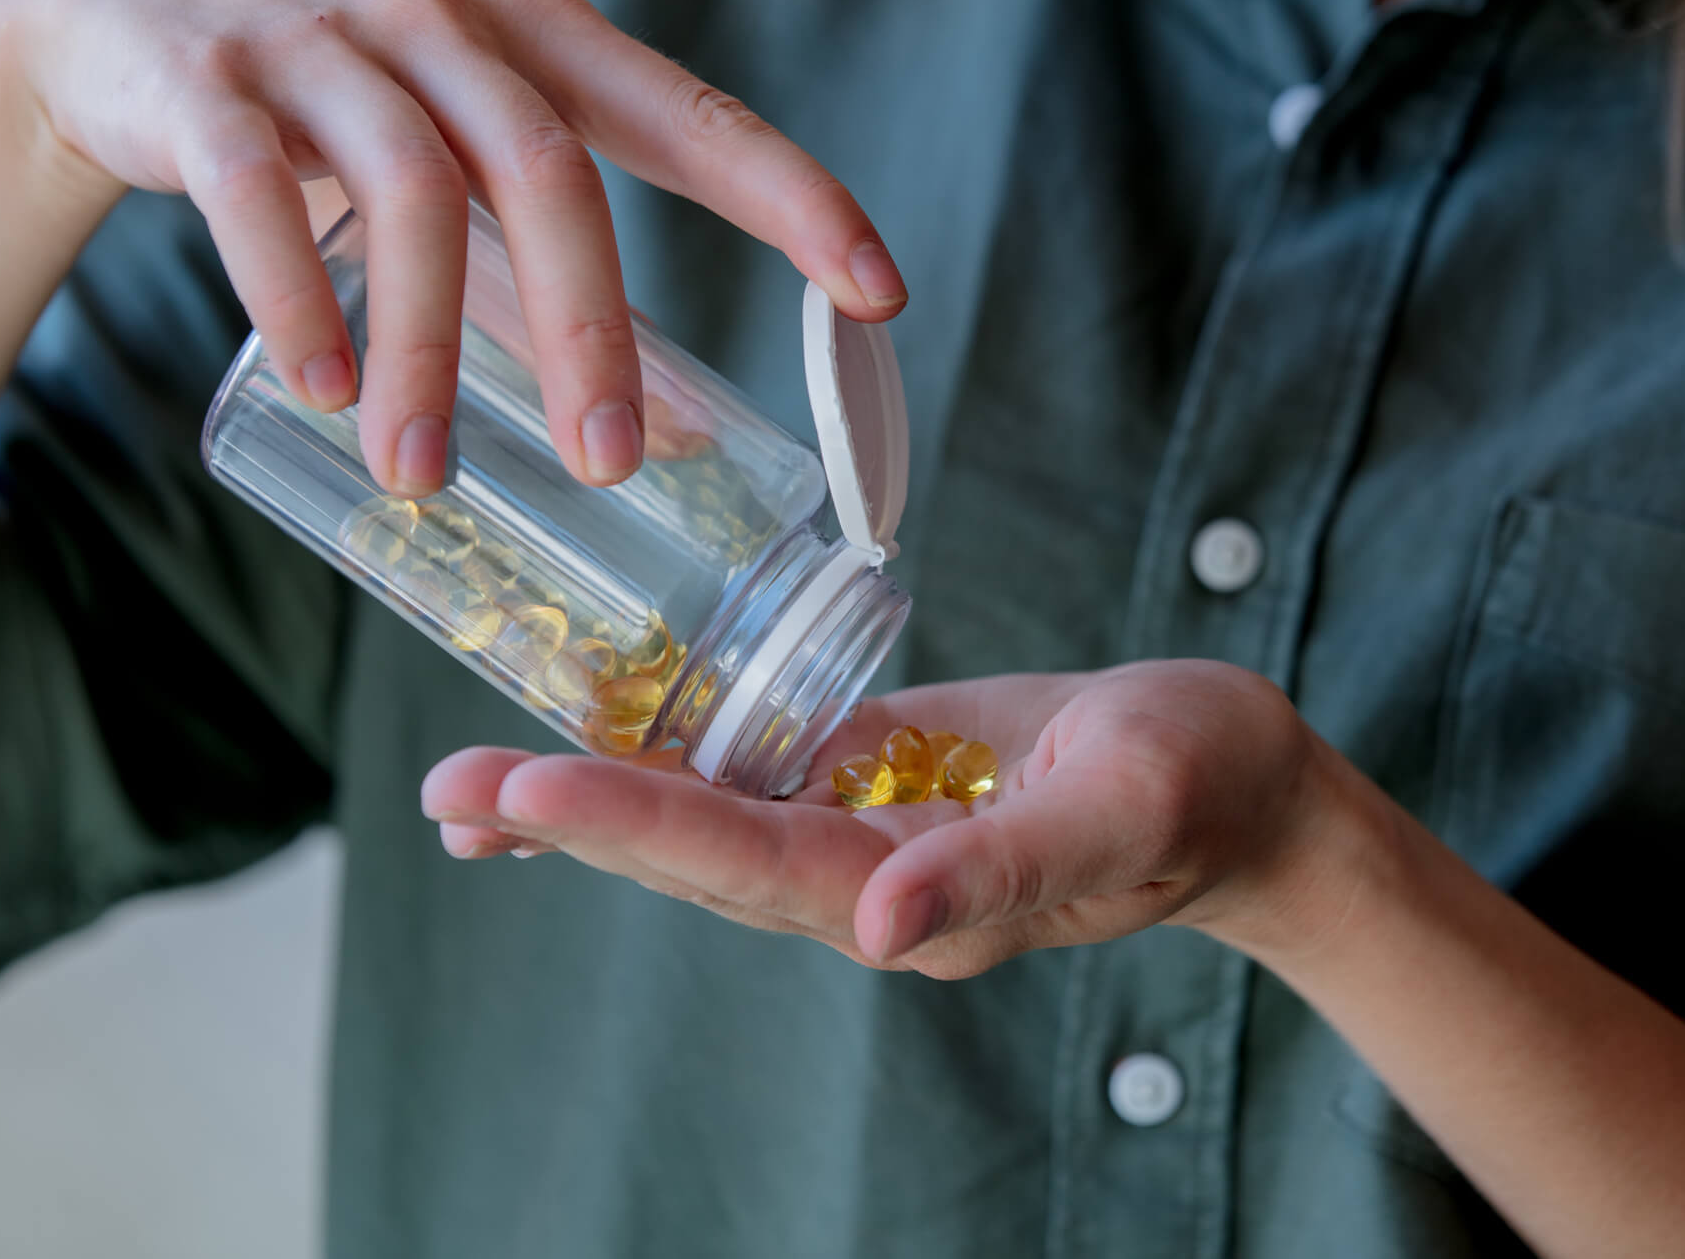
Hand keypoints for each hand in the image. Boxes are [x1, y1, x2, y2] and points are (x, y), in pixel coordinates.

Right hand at [0, 0, 906, 492]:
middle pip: (553, 172)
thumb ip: (550, 270)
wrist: (137, 21)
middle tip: (608, 467)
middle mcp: (455, 26)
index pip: (693, 118)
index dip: (792, 198)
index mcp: (547, 41)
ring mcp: (331, 44)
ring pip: (412, 195)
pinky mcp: (216, 83)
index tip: (875, 292)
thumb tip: (669, 433)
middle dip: (590, 330)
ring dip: (429, 351)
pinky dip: (299, 293)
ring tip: (425, 476)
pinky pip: (265, 193)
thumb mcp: (469, 158)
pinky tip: (325, 387)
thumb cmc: (350, 109)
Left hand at [419, 662, 1365, 974]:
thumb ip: (1002, 868)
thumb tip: (878, 930)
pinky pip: (753, 781)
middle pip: (694, 857)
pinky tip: (596, 754)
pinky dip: (666, 769)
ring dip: (591, 809)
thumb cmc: (1198, 781)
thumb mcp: (1118, 807)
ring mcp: (865, 836)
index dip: (631, 823)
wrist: (1237, 781)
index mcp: (915, 897)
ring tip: (471, 797)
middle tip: (446, 792)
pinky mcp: (874, 783)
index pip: (745, 862)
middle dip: (569, 822)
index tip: (523, 787)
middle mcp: (867, 882)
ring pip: (706, 828)